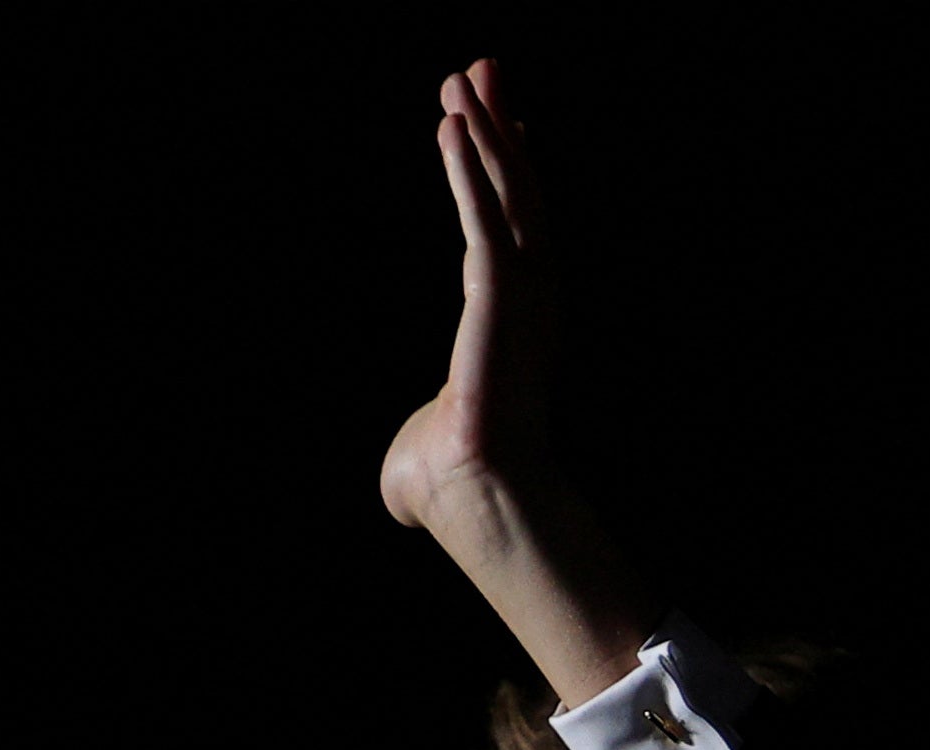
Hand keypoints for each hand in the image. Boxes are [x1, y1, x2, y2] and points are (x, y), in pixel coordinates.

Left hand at [378, 60, 550, 531]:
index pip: (510, 228)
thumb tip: (404, 484)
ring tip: (463, 77)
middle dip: (498, 127)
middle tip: (480, 67)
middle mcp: (525, 298)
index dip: (503, 170)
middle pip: (516, 192)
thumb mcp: (421, 454)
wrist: (473, 503)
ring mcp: (521, 297)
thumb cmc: (446, 487)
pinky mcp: (501, 302)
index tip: (494, 120)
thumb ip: (419, 446)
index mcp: (510, 322)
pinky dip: (470, 174)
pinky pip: (485, 222)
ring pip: (507, 195)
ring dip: (485, 133)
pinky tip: (451, 129)